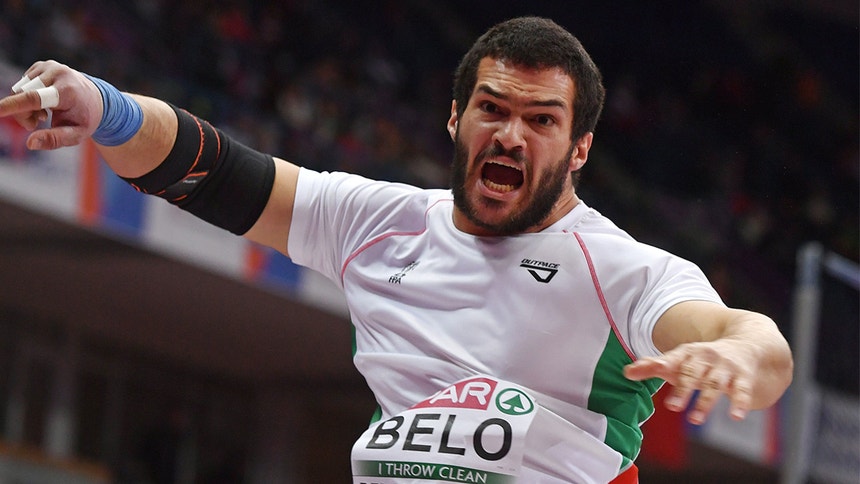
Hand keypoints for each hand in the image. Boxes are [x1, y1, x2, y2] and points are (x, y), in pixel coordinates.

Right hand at [0, 60, 102, 149]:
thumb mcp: (76, 135)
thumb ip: (54, 140)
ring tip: (44, 115)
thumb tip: (30, 143)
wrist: (96, 99)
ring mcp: (48, 67)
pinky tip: (43, 104)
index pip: (34, 98)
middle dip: (23, 114)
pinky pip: (22, 85)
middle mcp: (57, 73)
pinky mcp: (41, 66)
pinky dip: (27, 98)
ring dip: (25, 107)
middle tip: (36, 124)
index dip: (13, 105)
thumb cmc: (85, 119)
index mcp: (67, 91)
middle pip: (22, 96)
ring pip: (19, 90)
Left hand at [623, 339, 755, 424]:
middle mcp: (706, 358)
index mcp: (687, 354)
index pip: (671, 359)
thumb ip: (653, 366)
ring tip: (694, 420)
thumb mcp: (679, 360)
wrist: (746, 344)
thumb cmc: (702, 360)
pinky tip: (736, 416)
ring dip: (705, 401)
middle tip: (671, 406)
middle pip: (692, 373)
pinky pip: (742, 390)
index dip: (658, 365)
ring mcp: (725, 367)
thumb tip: (627, 372)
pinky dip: (740, 403)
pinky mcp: (744, 378)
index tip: (644, 371)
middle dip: (682, 389)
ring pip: (715, 384)